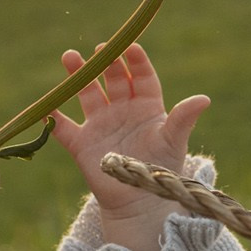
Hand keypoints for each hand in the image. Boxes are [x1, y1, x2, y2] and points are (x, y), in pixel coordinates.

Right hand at [48, 44, 208, 250]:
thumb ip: (184, 118)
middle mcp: (123, 110)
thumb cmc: (162, 171)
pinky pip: (64, 129)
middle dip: (106, 62)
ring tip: (70, 56)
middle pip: (113, 79)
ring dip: (78, 76)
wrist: (141, 204)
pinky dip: (53, 119)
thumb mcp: (173, 141)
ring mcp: (101, 124)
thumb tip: (204, 99)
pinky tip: (46, 106)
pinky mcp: (82, 144)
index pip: (142, 76)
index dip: (136, 61)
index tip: (131, 46)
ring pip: (87, 94)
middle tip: (100, 49)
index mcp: (148, 106)